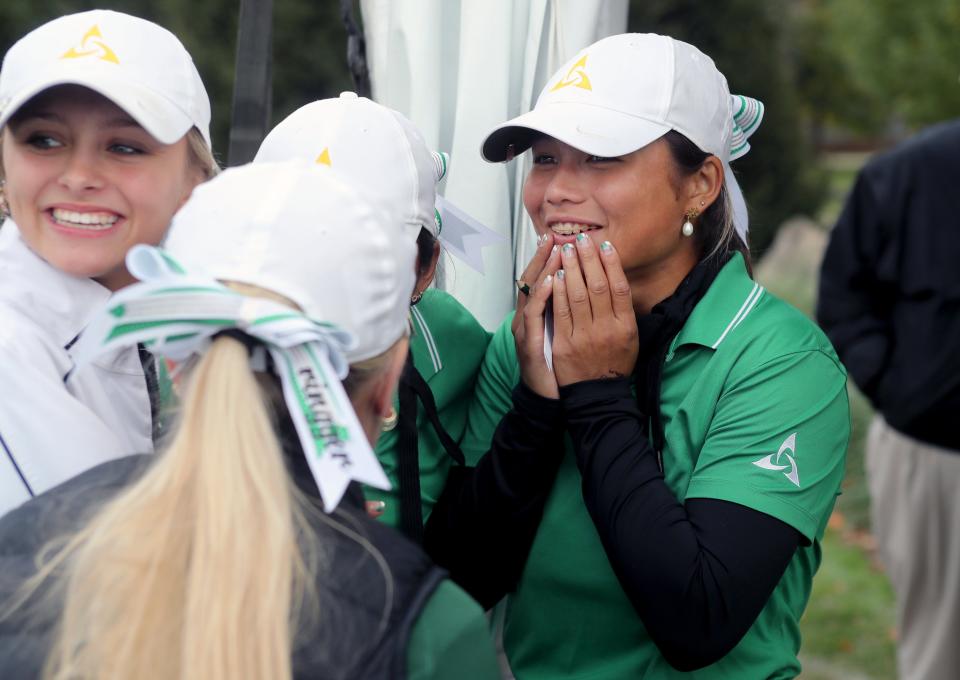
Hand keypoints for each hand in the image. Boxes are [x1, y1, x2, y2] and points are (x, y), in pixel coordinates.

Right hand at [513, 234, 561, 398]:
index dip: (547, 259)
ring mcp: (524, 330)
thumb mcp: (564, 333)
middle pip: (531, 280)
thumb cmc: (559, 366)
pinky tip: (549, 282)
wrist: (549, 398)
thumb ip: (568, 311)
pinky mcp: (526, 343)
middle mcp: (526, 318)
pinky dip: (540, 296)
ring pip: (530, 293)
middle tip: (553, 235)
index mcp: (537, 315)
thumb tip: (582, 288)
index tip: (558, 238)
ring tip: (554, 251)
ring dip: (542, 270)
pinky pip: (533, 316)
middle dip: (542, 257)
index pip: (540, 280)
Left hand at [551, 236, 637, 386]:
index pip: (620, 287)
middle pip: (598, 286)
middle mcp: (607, 329)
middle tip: (581, 238)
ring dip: (571, 269)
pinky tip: (556, 276)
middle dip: (588, 259)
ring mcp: (585, 336)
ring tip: (566, 249)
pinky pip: (561, 312)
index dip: (612, 264)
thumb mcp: (630, 340)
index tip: (605, 245)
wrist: (597, 394)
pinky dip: (558, 292)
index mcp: (626, 326)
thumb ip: (624, 313)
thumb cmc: (614, 364)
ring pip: (578, 295)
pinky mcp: (565, 343)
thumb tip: (619, 282)